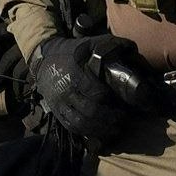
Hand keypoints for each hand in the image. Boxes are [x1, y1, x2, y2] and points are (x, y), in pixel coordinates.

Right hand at [27, 35, 139, 151]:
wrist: (43, 59)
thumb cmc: (72, 51)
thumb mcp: (90, 43)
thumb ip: (111, 45)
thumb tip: (132, 49)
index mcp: (76, 74)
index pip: (96, 93)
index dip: (111, 101)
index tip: (124, 104)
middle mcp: (66, 90)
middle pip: (90, 111)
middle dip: (109, 119)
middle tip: (123, 120)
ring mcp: (60, 103)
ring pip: (81, 123)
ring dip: (100, 129)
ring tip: (115, 129)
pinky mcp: (57, 111)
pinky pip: (71, 127)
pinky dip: (87, 132)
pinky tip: (100, 133)